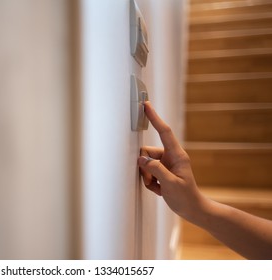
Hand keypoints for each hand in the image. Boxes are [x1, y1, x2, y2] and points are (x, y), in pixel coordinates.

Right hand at [138, 102, 204, 220]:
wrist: (192, 209)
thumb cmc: (185, 197)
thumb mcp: (171, 184)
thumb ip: (156, 169)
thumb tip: (142, 159)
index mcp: (177, 155)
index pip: (164, 132)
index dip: (154, 118)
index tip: (146, 106)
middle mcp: (170, 157)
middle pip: (148, 152)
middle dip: (145, 168)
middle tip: (151, 181)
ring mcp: (165, 165)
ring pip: (145, 164)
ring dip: (147, 177)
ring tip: (157, 188)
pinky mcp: (161, 172)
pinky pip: (147, 172)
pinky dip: (149, 182)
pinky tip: (159, 190)